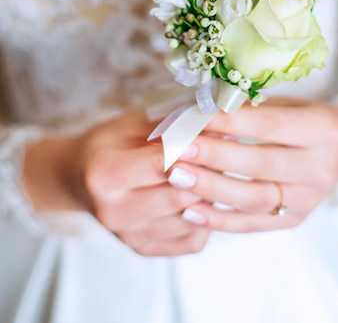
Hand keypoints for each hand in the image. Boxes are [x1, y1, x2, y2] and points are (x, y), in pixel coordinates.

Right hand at [23, 112, 210, 256]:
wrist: (76, 179)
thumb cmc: (107, 144)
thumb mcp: (131, 123)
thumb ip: (170, 126)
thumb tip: (217, 126)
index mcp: (104, 174)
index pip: (164, 164)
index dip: (196, 148)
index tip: (218, 133)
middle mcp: (114, 213)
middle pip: (181, 196)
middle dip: (209, 173)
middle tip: (226, 152)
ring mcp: (129, 237)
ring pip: (191, 220)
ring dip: (211, 195)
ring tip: (215, 171)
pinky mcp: (144, 250)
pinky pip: (192, 240)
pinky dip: (205, 218)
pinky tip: (201, 196)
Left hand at [167, 99, 337, 231]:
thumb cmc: (304, 116)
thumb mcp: (287, 103)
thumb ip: (252, 108)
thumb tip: (200, 109)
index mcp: (323, 130)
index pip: (268, 126)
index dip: (228, 123)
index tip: (192, 117)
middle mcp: (322, 168)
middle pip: (261, 165)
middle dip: (215, 157)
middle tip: (178, 149)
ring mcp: (310, 199)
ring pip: (255, 199)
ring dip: (212, 189)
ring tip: (177, 177)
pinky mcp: (295, 220)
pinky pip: (253, 224)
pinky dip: (220, 220)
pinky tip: (190, 211)